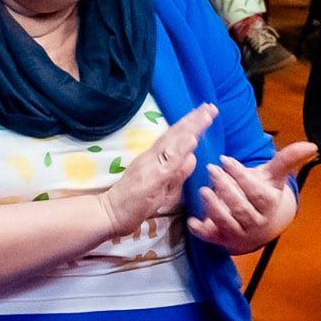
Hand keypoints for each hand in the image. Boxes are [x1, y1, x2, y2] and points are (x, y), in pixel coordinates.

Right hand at [102, 104, 215, 236]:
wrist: (110, 214)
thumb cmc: (134, 204)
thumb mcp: (164, 189)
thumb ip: (178, 174)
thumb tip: (193, 157)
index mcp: (155, 159)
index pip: (175, 138)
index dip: (190, 125)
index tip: (205, 112)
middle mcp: (152, 157)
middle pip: (175, 135)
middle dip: (194, 120)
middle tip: (210, 106)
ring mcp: (152, 165)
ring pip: (174, 143)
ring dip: (191, 128)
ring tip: (205, 115)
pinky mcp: (152, 178)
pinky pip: (169, 161)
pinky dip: (181, 148)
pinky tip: (192, 139)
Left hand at [189, 144, 315, 253]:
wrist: (258, 224)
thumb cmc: (262, 193)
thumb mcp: (273, 177)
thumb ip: (287, 160)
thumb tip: (311, 145)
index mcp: (268, 205)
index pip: (256, 192)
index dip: (241, 176)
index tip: (225, 160)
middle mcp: (255, 222)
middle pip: (241, 208)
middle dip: (226, 188)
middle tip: (211, 169)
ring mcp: (239, 233)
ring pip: (227, 223)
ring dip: (214, 208)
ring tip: (203, 190)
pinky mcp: (222, 240)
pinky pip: (212, 238)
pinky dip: (202, 231)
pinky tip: (192, 222)